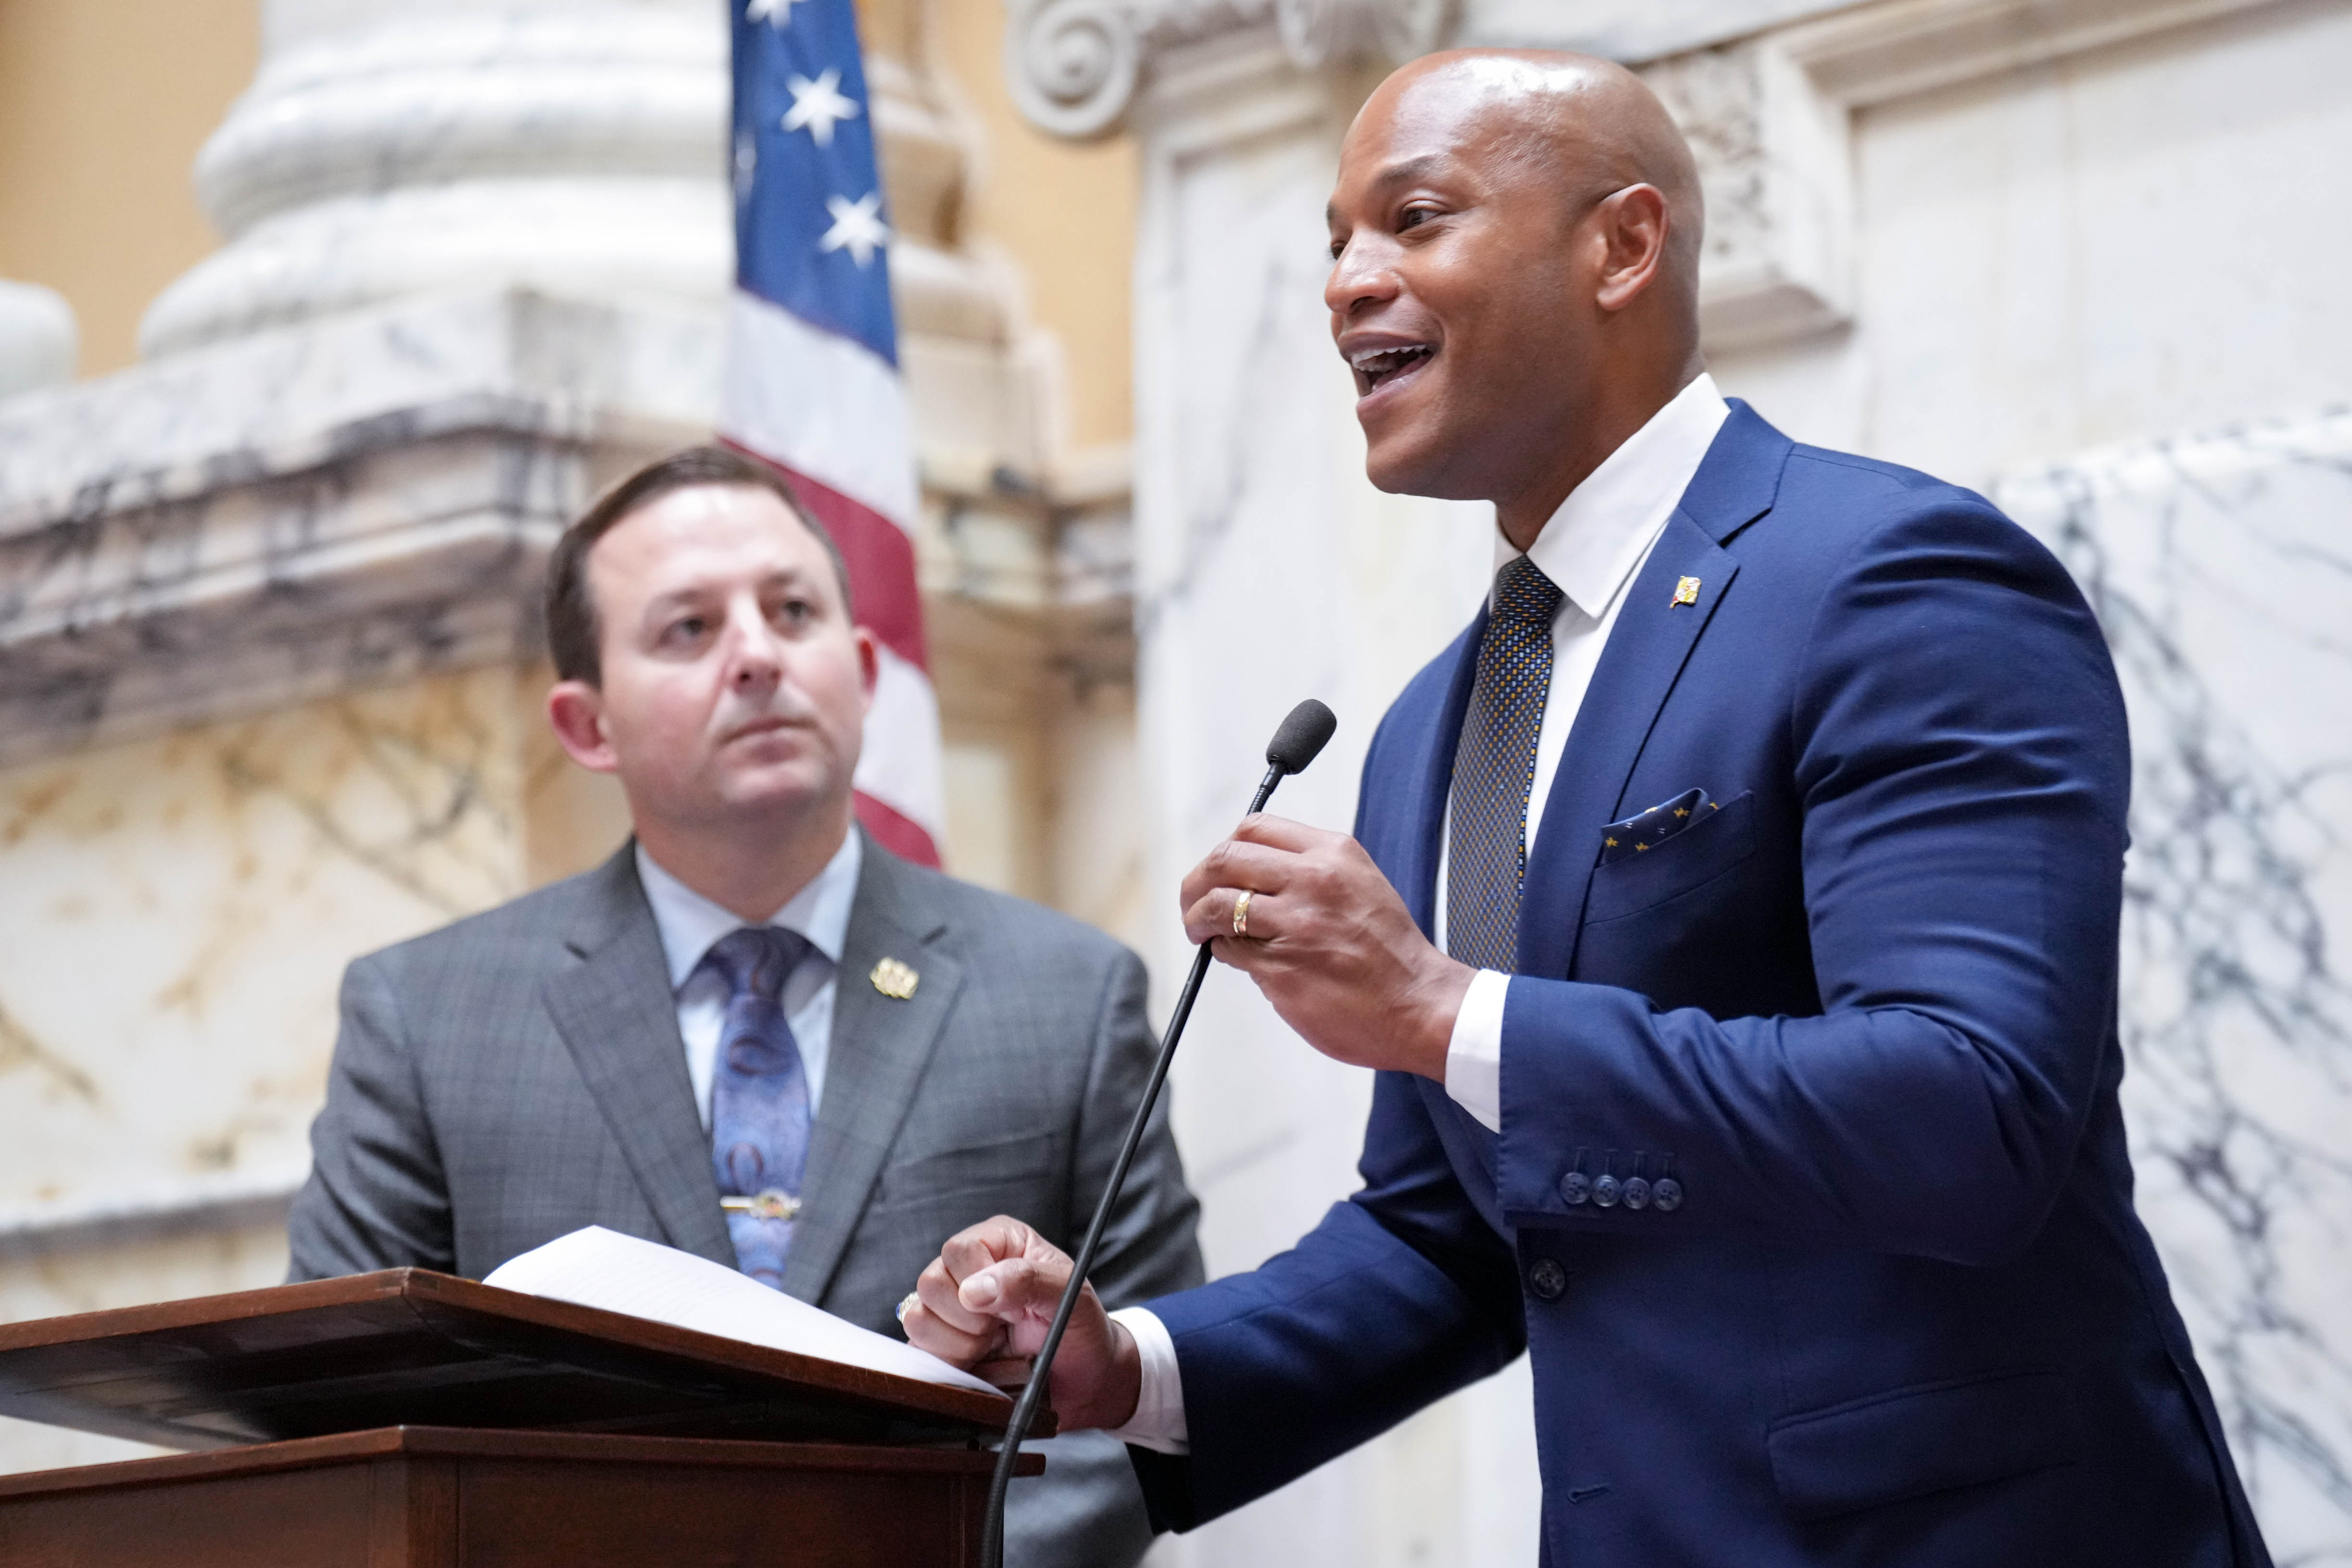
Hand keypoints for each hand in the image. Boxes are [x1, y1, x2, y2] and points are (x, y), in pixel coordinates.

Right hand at [901, 1215, 1142, 1430]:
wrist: (1086, 1378)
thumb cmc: (1082, 1329)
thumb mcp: (1070, 1295)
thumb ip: (1027, 1280)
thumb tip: (974, 1289)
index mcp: (999, 1242)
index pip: (958, 1250)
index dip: (977, 1283)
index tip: (1007, 1308)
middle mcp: (969, 1268)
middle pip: (931, 1282)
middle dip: (969, 1318)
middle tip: (1001, 1328)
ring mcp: (950, 1307)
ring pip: (918, 1316)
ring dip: (960, 1343)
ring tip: (993, 1344)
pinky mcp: (941, 1343)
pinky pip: (918, 1348)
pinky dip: (949, 1361)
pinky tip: (979, 1360)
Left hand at [1180, 814, 1472, 1078]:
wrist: (1420, 1004)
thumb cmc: (1389, 952)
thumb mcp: (1359, 885)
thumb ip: (1310, 870)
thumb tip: (1248, 873)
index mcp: (1333, 854)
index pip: (1254, 828)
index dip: (1225, 849)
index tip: (1219, 869)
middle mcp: (1313, 881)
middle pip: (1224, 860)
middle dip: (1197, 883)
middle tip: (1193, 903)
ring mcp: (1295, 925)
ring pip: (1217, 905)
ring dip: (1198, 920)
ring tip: (1201, 933)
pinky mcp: (1281, 968)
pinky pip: (1230, 951)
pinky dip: (1223, 953)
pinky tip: (1241, 960)